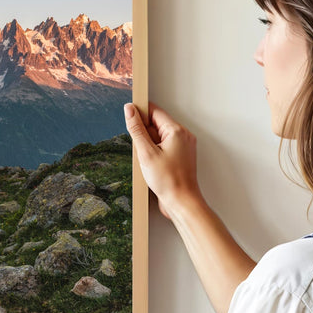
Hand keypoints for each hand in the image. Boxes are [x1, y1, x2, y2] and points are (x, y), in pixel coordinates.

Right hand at [123, 101, 202, 220]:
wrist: (181, 202)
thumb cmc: (168, 181)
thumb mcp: (146, 153)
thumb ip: (136, 129)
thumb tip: (130, 110)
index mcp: (177, 131)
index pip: (155, 111)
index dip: (140, 113)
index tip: (129, 117)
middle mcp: (183, 136)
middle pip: (157, 124)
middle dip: (144, 134)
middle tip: (141, 150)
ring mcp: (183, 146)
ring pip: (160, 137)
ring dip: (149, 145)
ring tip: (148, 161)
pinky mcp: (180, 156)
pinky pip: (164, 147)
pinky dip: (155, 153)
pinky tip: (152, 166)